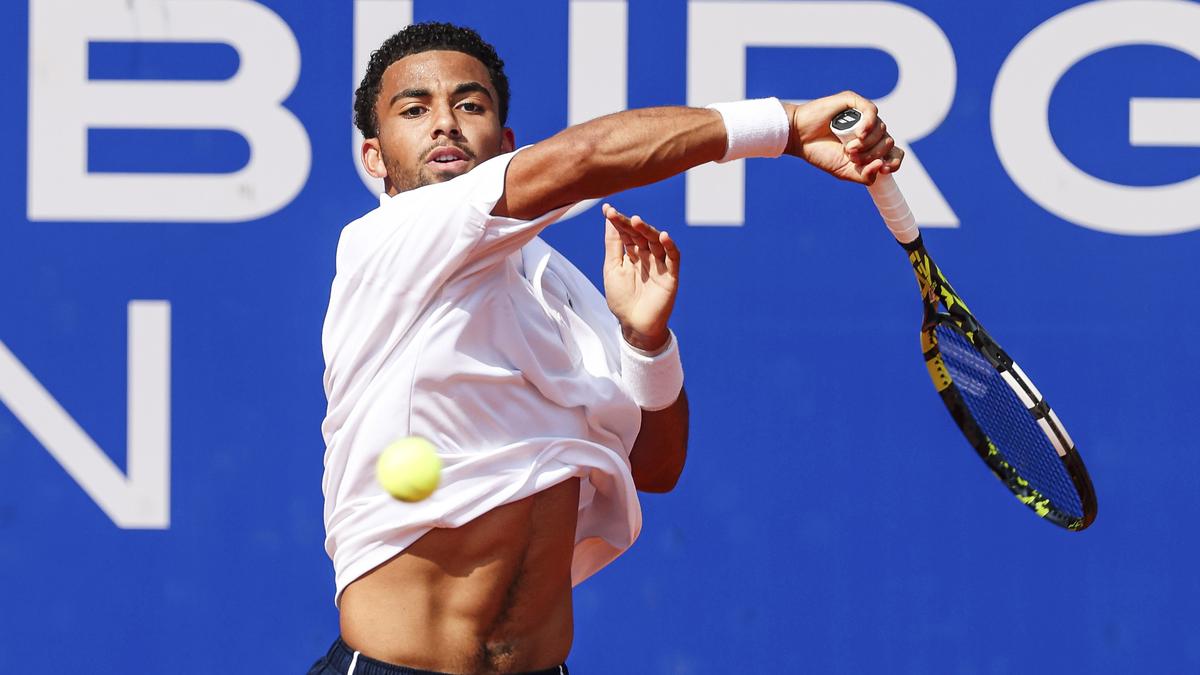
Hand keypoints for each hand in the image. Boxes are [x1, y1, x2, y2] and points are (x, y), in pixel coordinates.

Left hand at [601, 204, 679, 352]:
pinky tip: (663, 236)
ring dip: (647, 230)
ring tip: (637, 221)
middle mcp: (646, 256)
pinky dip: (669, 246)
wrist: (635, 326)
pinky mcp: (671, 275)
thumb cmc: (622, 300)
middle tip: (618, 215)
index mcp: (631, 254)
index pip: (625, 233)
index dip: (618, 221)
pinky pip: (673, 257)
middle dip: (630, 224)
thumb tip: (608, 219)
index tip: (607, 209)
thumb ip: (613, 245)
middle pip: (640, 235)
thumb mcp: (612, 269)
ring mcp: (659, 264)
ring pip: (656, 242)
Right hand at [783, 91, 904, 184]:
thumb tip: (881, 166)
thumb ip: (864, 176)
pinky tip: (859, 134)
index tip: (883, 169)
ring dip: (867, 143)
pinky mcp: (853, 102)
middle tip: (852, 156)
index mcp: (870, 147)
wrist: (798, 139)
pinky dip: (869, 124)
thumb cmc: (819, 153)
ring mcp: (863, 116)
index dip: (893, 161)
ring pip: (881, 128)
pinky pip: (872, 111)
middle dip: (872, 154)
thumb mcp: (844, 172)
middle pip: (888, 142)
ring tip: (848, 148)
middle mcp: (869, 130)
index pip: (894, 152)